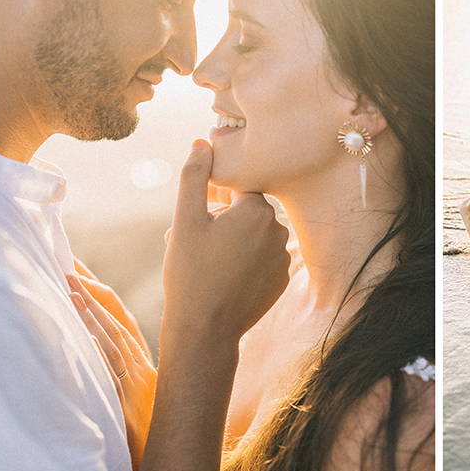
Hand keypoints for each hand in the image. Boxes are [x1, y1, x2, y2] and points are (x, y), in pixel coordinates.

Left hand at [68, 273, 155, 470]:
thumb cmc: (156, 447)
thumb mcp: (146, 408)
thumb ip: (133, 385)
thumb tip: (107, 361)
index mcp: (150, 370)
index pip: (123, 323)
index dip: (101, 297)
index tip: (81, 275)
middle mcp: (147, 372)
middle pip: (118, 322)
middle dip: (92, 291)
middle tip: (69, 265)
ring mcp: (140, 387)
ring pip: (115, 340)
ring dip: (91, 311)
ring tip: (69, 286)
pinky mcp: (131, 405)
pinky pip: (114, 370)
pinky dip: (99, 346)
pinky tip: (85, 329)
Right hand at [162, 140, 290, 346]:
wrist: (205, 329)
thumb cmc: (191, 272)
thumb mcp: (186, 219)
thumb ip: (195, 176)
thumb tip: (203, 142)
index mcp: (258, 211)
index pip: (237, 188)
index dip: (213, 199)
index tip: (197, 214)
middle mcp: (278, 231)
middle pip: (245, 212)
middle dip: (220, 220)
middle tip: (193, 240)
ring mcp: (283, 258)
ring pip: (252, 236)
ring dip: (230, 241)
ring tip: (203, 260)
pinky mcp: (281, 280)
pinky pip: (260, 259)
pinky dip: (242, 262)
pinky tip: (221, 278)